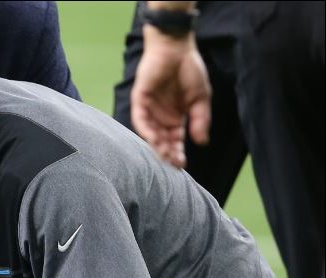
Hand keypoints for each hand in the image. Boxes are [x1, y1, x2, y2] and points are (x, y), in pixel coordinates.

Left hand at [130, 25, 210, 167]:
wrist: (177, 49)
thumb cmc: (190, 71)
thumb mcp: (201, 99)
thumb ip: (200, 120)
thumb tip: (202, 142)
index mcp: (175, 117)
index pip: (175, 140)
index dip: (177, 152)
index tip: (182, 164)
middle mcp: (161, 116)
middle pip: (162, 140)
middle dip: (167, 153)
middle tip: (173, 163)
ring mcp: (149, 108)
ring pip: (150, 132)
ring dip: (157, 144)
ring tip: (165, 155)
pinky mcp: (140, 99)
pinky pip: (140, 118)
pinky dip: (146, 129)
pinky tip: (154, 138)